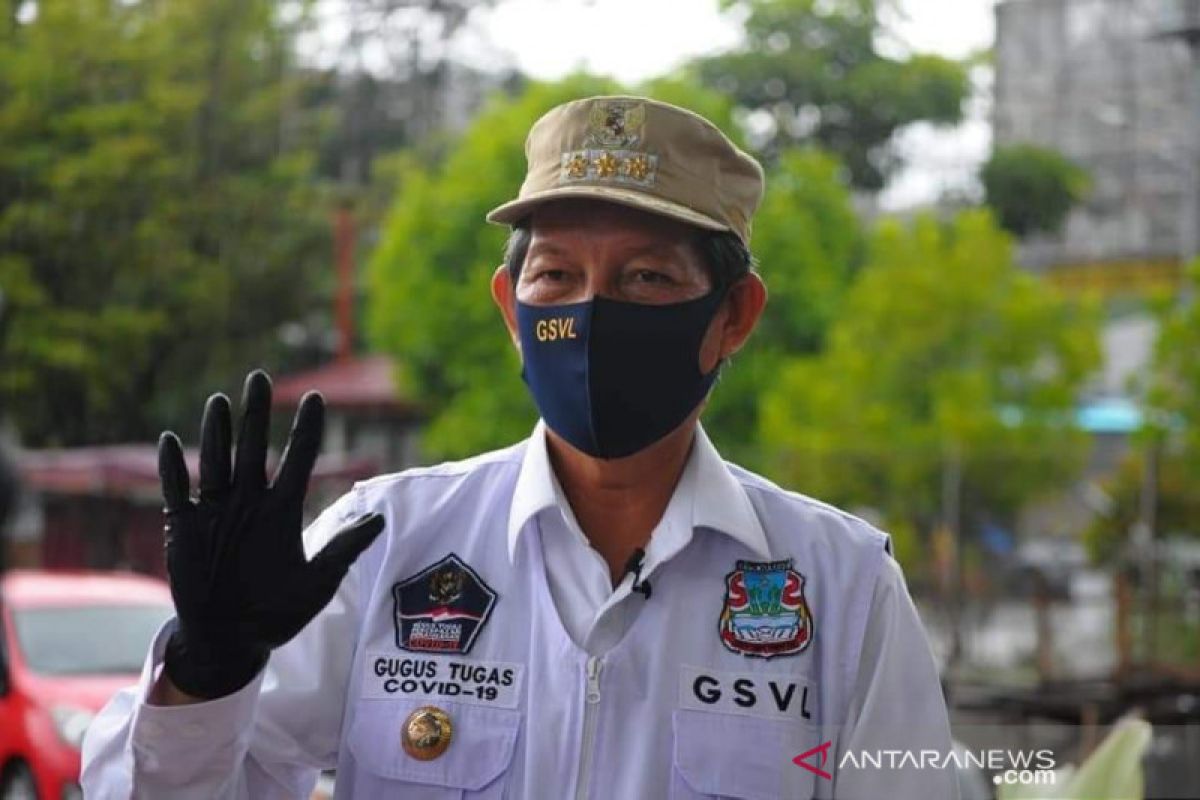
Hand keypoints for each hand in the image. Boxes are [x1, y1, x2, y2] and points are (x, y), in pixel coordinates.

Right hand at [157, 370, 384, 698]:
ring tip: (220, 400)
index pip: (298, 459)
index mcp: (284, 510)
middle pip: (253, 448)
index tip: (316, 397)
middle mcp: (250, 502)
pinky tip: (171, 441)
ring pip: (217, 461)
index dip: (306, 429)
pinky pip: (177, 490)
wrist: (232, 641)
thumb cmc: (278, 614)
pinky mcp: (185, 527)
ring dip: (216, 432)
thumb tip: (380, 519)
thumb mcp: (318, 582)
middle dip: (255, 414)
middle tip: (259, 377)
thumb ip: (343, 549)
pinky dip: (173, 468)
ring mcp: (216, 512)